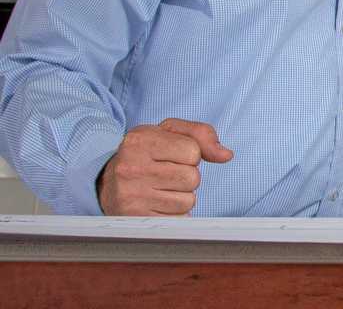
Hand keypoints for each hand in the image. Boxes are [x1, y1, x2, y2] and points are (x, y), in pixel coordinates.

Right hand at [96, 118, 232, 215]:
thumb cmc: (146, 154)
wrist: (106, 182)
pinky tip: (157, 203)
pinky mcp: (135, 219)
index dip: (190, 154)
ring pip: (187, 200)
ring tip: (160, 188)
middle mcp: (130, 168)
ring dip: (181, 195)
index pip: (193, 151)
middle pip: (192, 177)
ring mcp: (130, 196)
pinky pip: (178, 219)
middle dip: (187, 176)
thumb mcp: (169, 132)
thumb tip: (226, 155)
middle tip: (166, 174)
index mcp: (140, 140)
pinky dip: (175, 212)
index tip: (172, 155)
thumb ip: (201, 135)